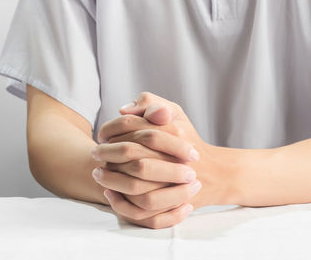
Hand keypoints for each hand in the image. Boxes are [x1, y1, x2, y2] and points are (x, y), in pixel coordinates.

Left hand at [93, 92, 229, 227]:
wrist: (215, 174)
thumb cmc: (188, 139)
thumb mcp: (176, 113)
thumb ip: (150, 102)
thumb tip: (123, 110)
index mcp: (174, 129)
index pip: (132, 125)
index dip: (111, 129)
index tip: (102, 134)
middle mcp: (175, 154)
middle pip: (131, 153)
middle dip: (107, 153)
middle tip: (94, 153)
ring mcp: (175, 181)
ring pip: (135, 183)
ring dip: (111, 179)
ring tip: (98, 173)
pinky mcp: (173, 203)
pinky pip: (142, 207)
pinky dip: (122, 202)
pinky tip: (110, 193)